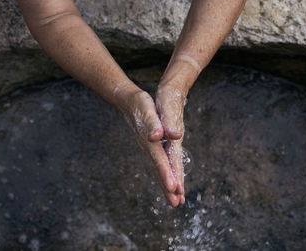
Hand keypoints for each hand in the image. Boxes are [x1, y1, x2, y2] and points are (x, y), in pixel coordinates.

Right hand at [116, 86, 181, 205]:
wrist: (128, 102)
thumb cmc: (140, 104)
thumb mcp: (147, 109)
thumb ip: (153, 123)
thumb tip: (158, 136)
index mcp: (150, 140)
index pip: (160, 160)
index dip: (166, 174)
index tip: (173, 188)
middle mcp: (149, 148)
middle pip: (159, 170)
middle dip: (167, 187)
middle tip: (176, 203)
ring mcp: (149, 149)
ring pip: (159, 170)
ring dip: (166, 185)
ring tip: (175, 200)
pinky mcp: (150, 148)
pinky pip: (158, 165)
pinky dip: (164, 175)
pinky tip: (168, 182)